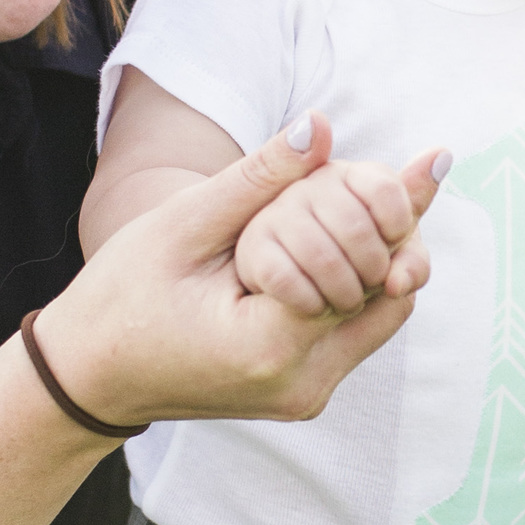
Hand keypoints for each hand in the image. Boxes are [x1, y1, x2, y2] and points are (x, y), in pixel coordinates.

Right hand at [43, 118, 443, 429]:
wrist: (88, 377)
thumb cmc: (121, 297)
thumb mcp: (182, 226)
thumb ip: (256, 180)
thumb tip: (320, 127)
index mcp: (270, 345)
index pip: (368, 265)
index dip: (395, 206)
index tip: (436, 155)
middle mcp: (301, 384)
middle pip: (388, 295)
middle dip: (395, 230)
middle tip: (416, 169)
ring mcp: (303, 397)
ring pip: (379, 316)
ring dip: (382, 259)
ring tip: (391, 197)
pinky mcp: (300, 395)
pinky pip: (352, 332)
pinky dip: (357, 286)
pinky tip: (352, 237)